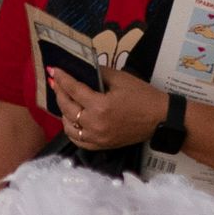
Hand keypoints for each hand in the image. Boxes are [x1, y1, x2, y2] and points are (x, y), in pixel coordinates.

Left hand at [44, 65, 164, 151]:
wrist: (160, 119)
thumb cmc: (143, 96)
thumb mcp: (121, 79)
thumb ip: (99, 73)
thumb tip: (84, 69)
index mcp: (100, 106)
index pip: (74, 90)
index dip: (62, 79)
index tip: (53, 70)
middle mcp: (95, 124)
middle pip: (67, 108)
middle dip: (59, 93)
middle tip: (55, 83)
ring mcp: (97, 138)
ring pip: (69, 126)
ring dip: (63, 112)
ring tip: (63, 100)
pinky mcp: (101, 146)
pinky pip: (78, 141)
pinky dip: (71, 130)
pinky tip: (71, 120)